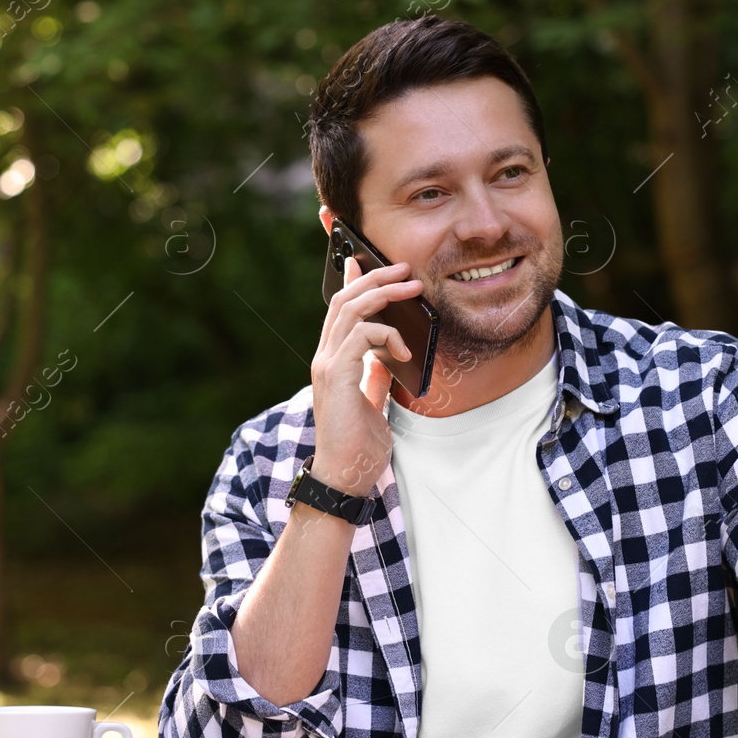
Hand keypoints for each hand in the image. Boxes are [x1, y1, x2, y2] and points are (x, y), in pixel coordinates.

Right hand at [308, 254, 422, 495]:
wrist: (343, 476)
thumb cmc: (357, 446)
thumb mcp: (371, 403)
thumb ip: (373, 377)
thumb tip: (384, 358)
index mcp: (333, 361)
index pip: (340, 310)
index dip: (352, 281)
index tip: (367, 261)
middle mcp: (325, 357)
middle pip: (345, 300)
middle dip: (375, 278)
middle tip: (404, 269)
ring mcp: (327, 365)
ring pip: (350, 310)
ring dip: (383, 294)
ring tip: (411, 288)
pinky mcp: (336, 376)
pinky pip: (360, 336)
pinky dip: (386, 334)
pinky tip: (403, 349)